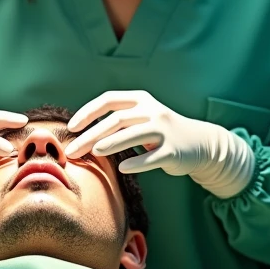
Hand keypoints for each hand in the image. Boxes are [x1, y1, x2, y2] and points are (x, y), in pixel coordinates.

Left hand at [66, 91, 254, 198]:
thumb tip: (80, 134)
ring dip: (112, 143)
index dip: (88, 112)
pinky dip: (138, 162)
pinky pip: (153, 156)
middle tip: (72, 151)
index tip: (70, 128)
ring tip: (94, 152)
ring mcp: (164, 130)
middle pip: (117, 119)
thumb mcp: (140, 118)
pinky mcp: (174, 150)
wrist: (199, 143)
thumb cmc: (159, 132)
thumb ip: (116, 121)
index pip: (109, 100)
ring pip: (134, 133)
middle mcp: (152, 110)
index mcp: (140, 99)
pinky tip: (123, 168)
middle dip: (91, 135)